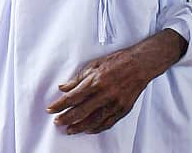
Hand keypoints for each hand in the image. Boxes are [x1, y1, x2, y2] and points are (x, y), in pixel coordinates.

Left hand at [47, 30, 186, 134]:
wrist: (140, 64)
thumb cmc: (117, 62)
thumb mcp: (94, 65)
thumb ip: (77, 79)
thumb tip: (63, 88)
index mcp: (95, 81)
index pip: (72, 97)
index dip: (59, 105)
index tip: (51, 109)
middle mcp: (104, 94)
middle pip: (80, 111)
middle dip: (66, 118)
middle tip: (57, 122)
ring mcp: (115, 103)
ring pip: (94, 120)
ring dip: (80, 127)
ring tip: (70, 130)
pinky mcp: (123, 109)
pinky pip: (108, 122)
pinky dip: (97, 128)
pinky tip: (89, 129)